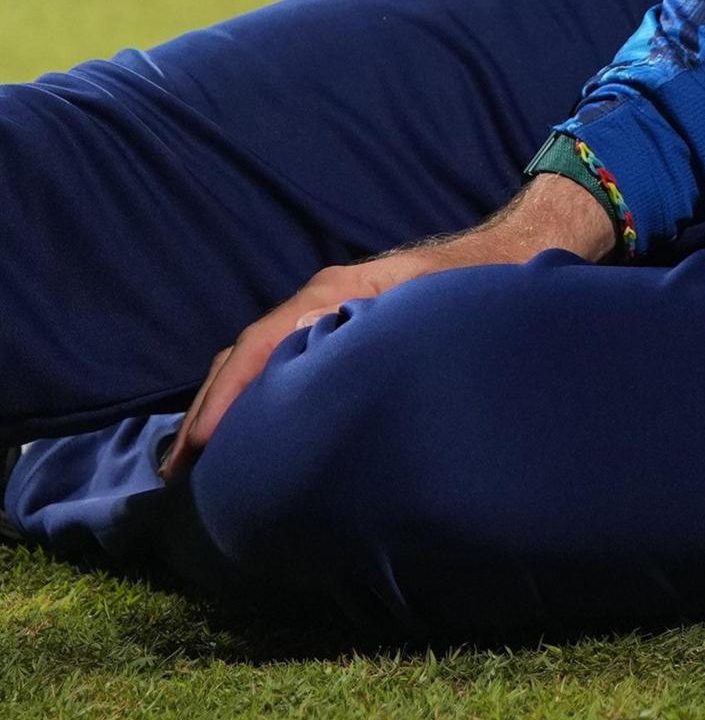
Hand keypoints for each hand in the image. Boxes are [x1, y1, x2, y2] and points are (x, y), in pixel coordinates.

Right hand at [159, 174, 616, 481]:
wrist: (514, 251)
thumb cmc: (482, 283)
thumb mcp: (437, 311)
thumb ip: (391, 335)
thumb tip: (344, 373)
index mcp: (335, 293)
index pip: (260, 344)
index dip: (227, 397)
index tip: (200, 444)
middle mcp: (321, 297)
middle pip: (244, 352)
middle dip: (207, 409)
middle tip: (176, 468)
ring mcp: (327, 306)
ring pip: (255, 354)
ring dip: (222, 402)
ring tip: (193, 457)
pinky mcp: (339, 320)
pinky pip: (278, 355)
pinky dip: (251, 389)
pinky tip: (244, 427)